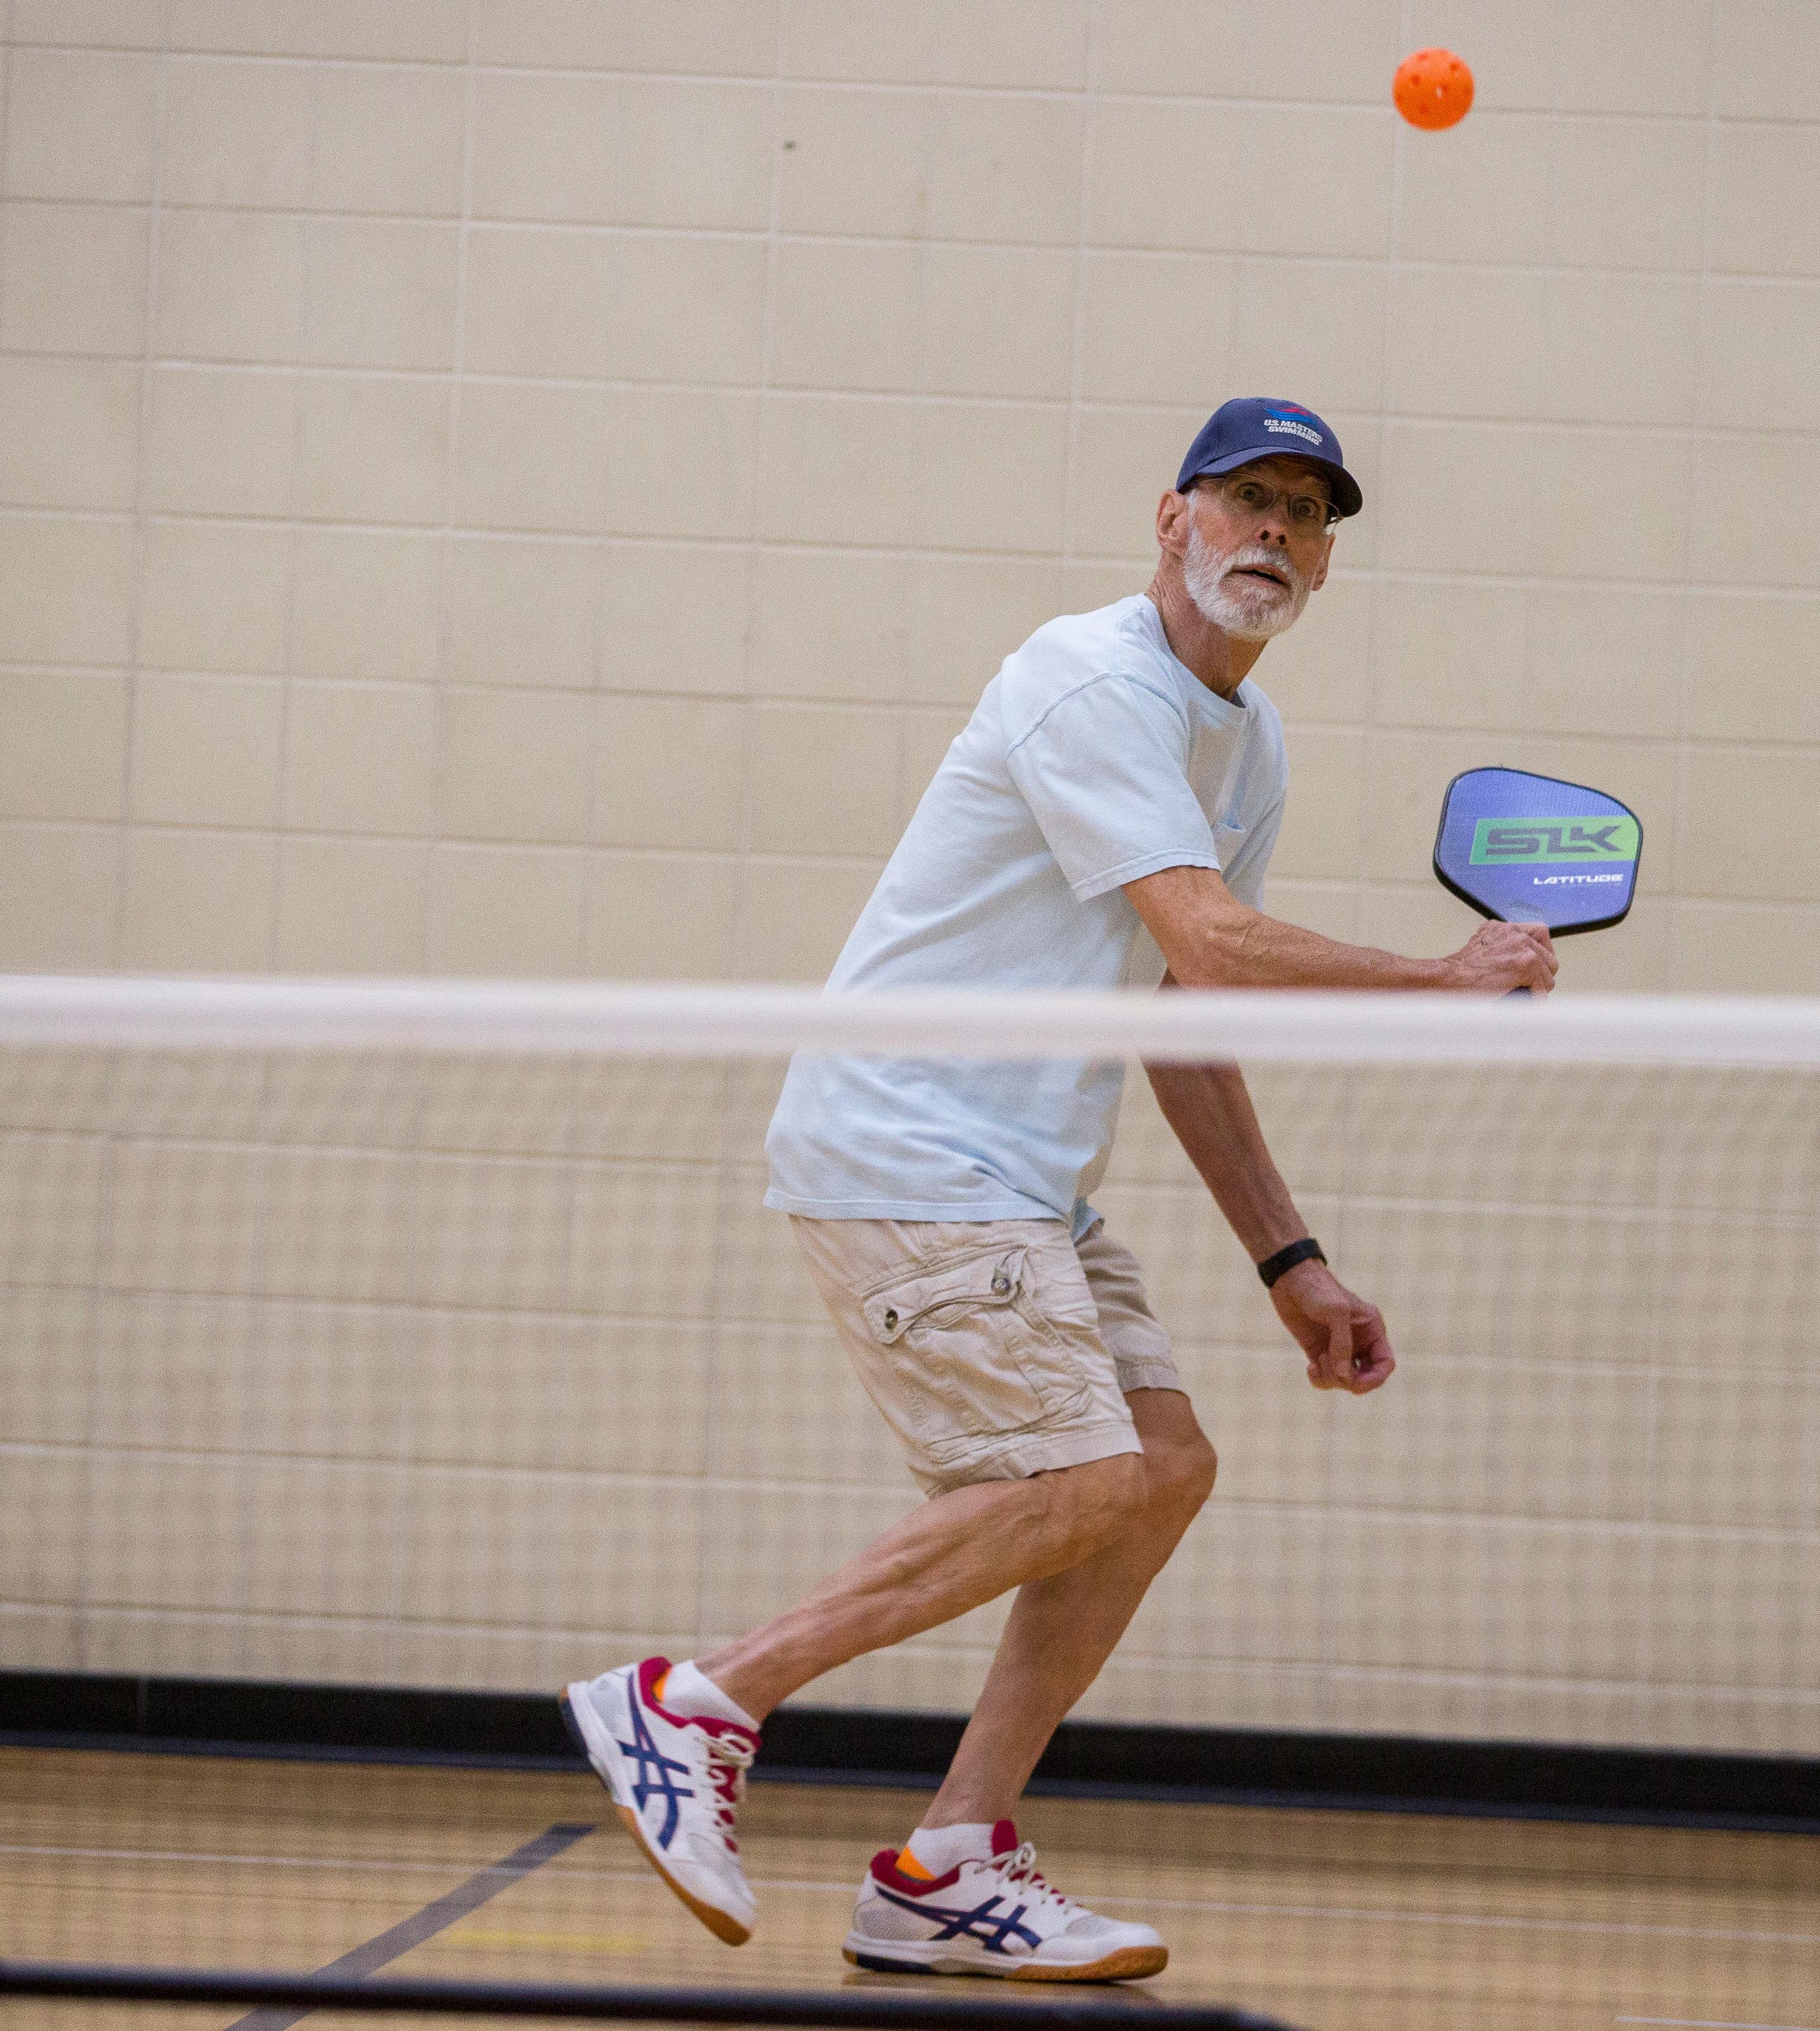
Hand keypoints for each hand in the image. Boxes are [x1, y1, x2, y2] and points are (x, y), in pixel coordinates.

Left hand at [1268, 1260, 1395, 1393]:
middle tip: (1331, 1367)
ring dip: (1332, 1379)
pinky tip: (1310, 1367)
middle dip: (1350, 1381)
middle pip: (1365, 1377)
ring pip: (1344, 1380)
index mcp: (1372, 1330)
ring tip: (1318, 1360)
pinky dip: (1319, 1379)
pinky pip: (1326, 1377)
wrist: (1290, 1280)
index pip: (1385, 1364)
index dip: (1375, 1379)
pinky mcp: (1319, 1351)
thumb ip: (1342, 1344)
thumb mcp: (1336, 1312)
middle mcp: (1359, 1342)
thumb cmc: (1318, 1289)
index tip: (1355, 1382)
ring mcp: (1338, 1348)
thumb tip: (1344, 1375)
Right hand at [1441, 919, 1556, 994]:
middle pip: (1549, 956)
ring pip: (1548, 973)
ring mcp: (1521, 947)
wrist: (1448, 979)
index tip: (1536, 966)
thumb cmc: (1459, 971)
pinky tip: (1522, 1000)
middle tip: (1531, 985)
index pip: (1540, 934)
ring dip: (1538, 987)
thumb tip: (1516, 961)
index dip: (1541, 954)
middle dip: (1542, 974)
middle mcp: (1515, 932)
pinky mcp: (1524, 964)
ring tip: (1524, 994)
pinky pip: (1541, 987)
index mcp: (1504, 927)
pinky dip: (1534, 998)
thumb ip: (1502, 947)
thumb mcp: (1481, 946)